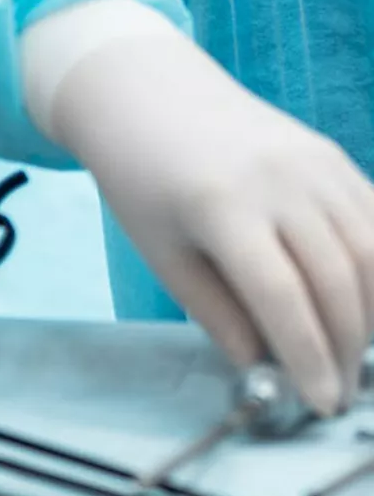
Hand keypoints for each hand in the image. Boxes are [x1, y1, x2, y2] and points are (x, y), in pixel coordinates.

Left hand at [51, 24, 373, 414]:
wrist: (149, 92)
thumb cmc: (145, 178)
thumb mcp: (163, 255)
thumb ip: (217, 314)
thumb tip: (266, 366)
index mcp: (223, 205)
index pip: (283, 297)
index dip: (309, 357)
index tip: (321, 403)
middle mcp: (278, 177)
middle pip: (336, 279)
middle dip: (346, 347)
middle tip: (339, 391)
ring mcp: (311, 160)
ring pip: (369, 249)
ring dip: (370, 311)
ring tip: (350, 352)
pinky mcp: (329, 152)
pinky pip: (372, 215)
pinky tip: (363, 302)